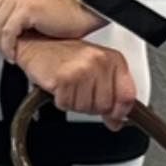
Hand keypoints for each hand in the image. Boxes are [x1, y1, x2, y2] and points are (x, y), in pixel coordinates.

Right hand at [15, 37, 136, 128]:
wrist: (37, 44)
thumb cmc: (65, 55)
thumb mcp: (95, 71)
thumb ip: (111, 95)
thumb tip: (116, 121)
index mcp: (114, 59)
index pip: (127, 96)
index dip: (119, 112)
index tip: (114, 116)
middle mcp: (100, 62)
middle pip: (105, 106)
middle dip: (91, 107)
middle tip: (81, 93)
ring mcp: (83, 70)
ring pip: (85, 108)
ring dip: (74, 103)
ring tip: (70, 87)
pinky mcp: (64, 78)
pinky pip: (67, 104)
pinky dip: (61, 101)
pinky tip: (60, 87)